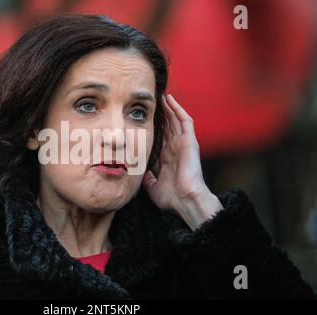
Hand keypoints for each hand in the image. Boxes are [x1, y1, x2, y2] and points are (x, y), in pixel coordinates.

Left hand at [142, 94, 222, 229]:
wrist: (184, 200)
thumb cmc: (172, 197)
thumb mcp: (153, 187)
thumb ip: (148, 179)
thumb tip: (142, 175)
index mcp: (167, 158)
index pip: (160, 137)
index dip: (154, 127)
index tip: (144, 118)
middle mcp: (175, 149)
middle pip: (168, 126)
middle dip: (161, 114)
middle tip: (152, 101)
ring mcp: (183, 144)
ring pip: (176, 120)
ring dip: (169, 107)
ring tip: (161, 96)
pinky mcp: (190, 141)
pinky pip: (185, 120)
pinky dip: (178, 109)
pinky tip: (170, 100)